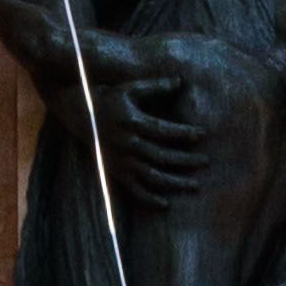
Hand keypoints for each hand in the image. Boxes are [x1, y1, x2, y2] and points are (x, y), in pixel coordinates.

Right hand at [106, 56, 220, 205]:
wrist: (80, 115)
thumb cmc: (109, 98)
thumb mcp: (130, 89)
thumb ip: (155, 87)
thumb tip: (180, 81)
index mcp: (133, 122)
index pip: (164, 131)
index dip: (184, 133)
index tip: (202, 134)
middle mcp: (129, 144)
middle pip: (162, 156)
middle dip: (186, 160)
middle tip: (205, 162)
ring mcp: (122, 160)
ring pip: (152, 176)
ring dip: (175, 183)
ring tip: (195, 185)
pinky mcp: (116, 171)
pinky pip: (134, 190)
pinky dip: (149, 198)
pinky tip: (166, 204)